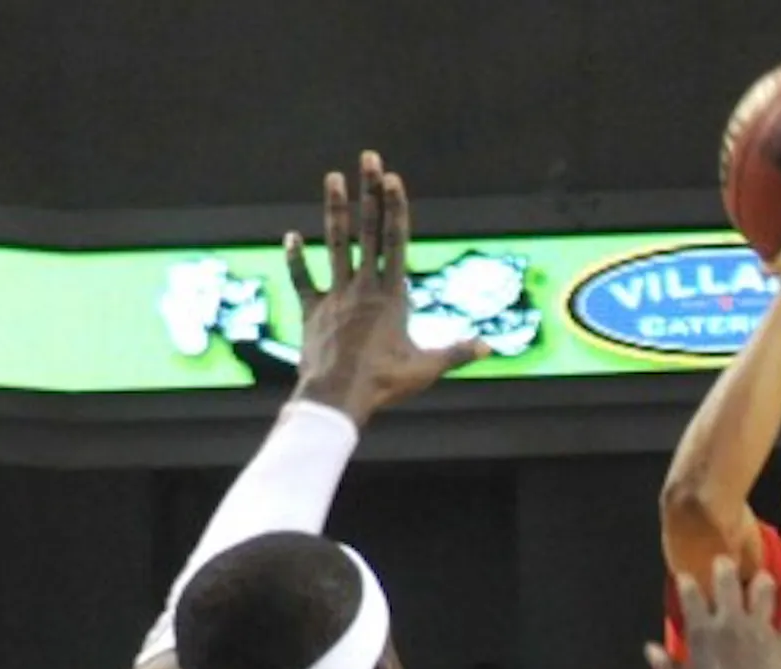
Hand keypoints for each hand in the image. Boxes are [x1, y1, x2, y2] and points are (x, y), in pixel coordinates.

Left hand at [286, 150, 489, 425]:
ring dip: (334, 208)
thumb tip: (489, 348)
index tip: (393, 178)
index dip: (395, 206)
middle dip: (370, 192)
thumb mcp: (426, 369)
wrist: (337, 398)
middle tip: (369, 158)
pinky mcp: (313, 311)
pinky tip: (291, 236)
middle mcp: (363, 287)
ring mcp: (335, 296)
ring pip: (336, 243)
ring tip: (332, 177)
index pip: (396, 240)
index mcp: (392, 295)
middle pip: (369, 230)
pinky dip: (296, 259)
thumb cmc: (384, 384)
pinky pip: (303, 280)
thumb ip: (457, 353)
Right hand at [645, 557, 780, 668]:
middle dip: (726, 568)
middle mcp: (731, 621)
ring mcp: (760, 629)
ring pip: (764, 593)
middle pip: (728, 583)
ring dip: (763, 584)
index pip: (691, 596)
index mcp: (702, 630)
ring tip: (763, 578)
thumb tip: (650, 649)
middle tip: (726, 561)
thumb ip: (664, 666)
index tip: (685, 575)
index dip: (687, 582)